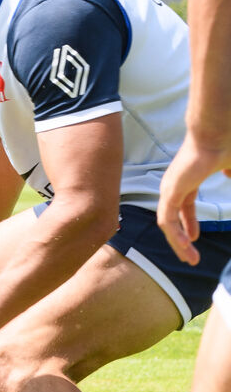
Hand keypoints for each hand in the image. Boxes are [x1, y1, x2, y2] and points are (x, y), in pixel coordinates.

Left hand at [157, 135, 230, 264]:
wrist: (215, 133)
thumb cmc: (224, 146)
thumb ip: (230, 171)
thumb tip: (230, 174)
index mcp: (185, 181)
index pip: (182, 207)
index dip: (188, 224)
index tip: (194, 240)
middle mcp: (173, 186)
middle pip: (172, 219)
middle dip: (180, 240)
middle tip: (189, 257)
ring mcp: (169, 189)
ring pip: (167, 223)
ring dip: (177, 243)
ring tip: (189, 258)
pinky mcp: (170, 191)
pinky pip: (167, 219)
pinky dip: (175, 234)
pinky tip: (185, 246)